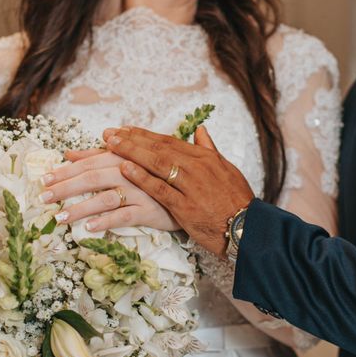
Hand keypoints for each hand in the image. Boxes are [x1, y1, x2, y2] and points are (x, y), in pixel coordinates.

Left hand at [40, 149, 179, 231]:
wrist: (190, 190)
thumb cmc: (155, 175)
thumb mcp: (127, 160)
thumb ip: (98, 156)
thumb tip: (69, 153)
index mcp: (124, 156)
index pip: (89, 162)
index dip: (66, 170)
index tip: (45, 179)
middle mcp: (131, 171)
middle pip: (93, 177)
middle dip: (66, 187)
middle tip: (43, 196)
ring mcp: (141, 191)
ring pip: (105, 198)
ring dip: (81, 208)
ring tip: (61, 217)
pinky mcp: (150, 210)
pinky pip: (125, 216)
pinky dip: (106, 221)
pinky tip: (89, 228)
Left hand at [103, 126, 254, 255]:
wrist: (247, 227)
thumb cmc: (237, 199)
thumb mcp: (226, 168)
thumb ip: (210, 149)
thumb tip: (201, 131)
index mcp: (204, 157)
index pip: (168, 141)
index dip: (144, 134)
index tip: (124, 129)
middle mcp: (196, 167)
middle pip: (158, 148)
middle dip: (131, 139)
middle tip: (108, 133)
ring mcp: (190, 186)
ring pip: (156, 164)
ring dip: (131, 153)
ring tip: (110, 145)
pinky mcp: (185, 206)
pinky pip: (159, 189)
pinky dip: (141, 178)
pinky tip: (124, 169)